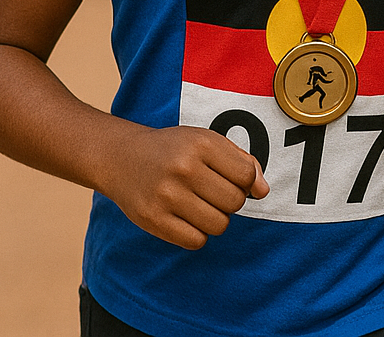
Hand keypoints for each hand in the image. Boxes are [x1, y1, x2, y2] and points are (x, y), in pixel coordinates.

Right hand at [98, 124, 268, 249]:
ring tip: (200, 206)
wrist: (121, 157)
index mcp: (201, 144)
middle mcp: (184, 168)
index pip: (246, 175)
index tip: (229, 178)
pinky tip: (186, 218)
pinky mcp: (152, 219)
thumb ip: (242, 162)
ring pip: (219, 225)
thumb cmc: (173, 150)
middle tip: (212, 193)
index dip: (244, 181)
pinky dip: (197, 234)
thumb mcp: (207, 141)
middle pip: (235, 202)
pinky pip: (196, 241)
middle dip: (231, 201)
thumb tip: (263, 191)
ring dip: (216, 219)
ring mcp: (166, 195)